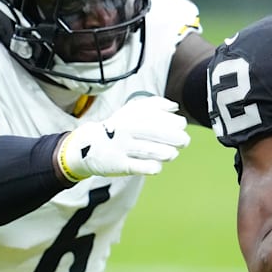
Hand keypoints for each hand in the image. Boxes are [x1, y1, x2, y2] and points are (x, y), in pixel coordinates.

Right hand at [56, 95, 189, 180]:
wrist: (88, 146)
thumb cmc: (118, 127)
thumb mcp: (132, 111)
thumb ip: (155, 105)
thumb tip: (175, 107)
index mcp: (130, 115)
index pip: (157, 116)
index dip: (174, 121)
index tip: (180, 126)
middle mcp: (125, 129)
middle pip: (154, 132)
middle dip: (176, 137)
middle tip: (184, 141)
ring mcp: (121, 147)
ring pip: (149, 150)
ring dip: (167, 153)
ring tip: (172, 154)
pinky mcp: (119, 165)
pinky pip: (140, 167)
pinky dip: (153, 167)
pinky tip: (157, 165)